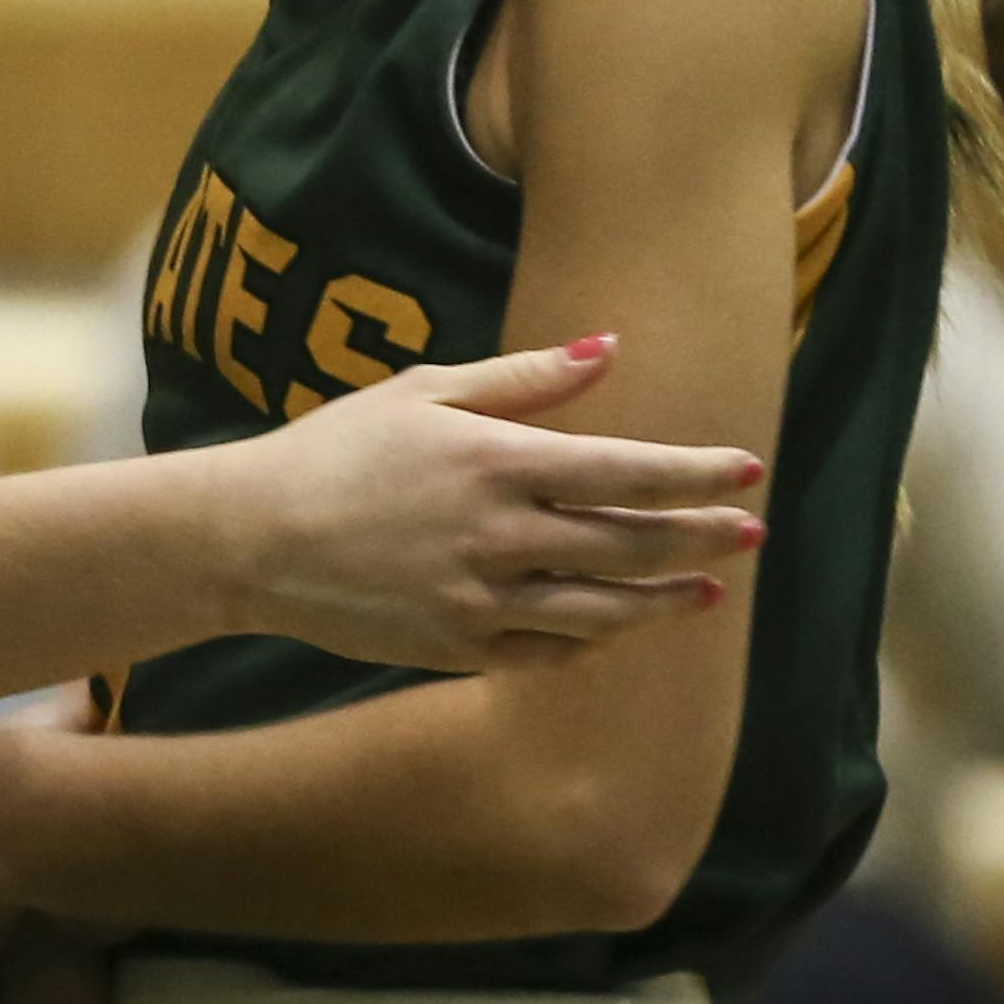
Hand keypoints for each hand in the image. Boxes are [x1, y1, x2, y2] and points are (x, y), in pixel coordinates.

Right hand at [213, 336, 765, 670]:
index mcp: (495, 464)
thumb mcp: (424, 392)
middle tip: (752, 532)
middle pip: (632, 546)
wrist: (251, 539)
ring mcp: (480, 603)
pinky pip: (549, 653)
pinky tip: (614, 621)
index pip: (626, 471)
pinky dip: (592, 639)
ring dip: (664, 601)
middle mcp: (499, 538)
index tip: (748, 467)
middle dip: (703, 538)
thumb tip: (609, 349)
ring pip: (604, 612)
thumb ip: (523, 378)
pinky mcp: (458, 650)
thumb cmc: (336, 450)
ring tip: (704, 589)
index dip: (696, 473)